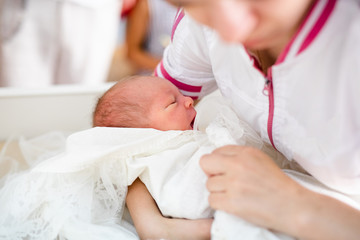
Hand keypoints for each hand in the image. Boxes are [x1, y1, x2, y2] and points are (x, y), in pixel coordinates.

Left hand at [200, 145, 359, 238]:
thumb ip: (239, 156)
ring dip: (218, 191)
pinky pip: (212, 200)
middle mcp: (237, 165)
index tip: (224, 170)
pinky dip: (220, 204)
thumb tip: (218, 159)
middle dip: (211, 172)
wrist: (293, 206)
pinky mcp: (232, 202)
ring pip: (209, 185)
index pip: (216, 151)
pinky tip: (232, 204)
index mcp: (245, 153)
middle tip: (222, 181)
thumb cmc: (278, 185)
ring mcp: (234, 184)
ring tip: (233, 194)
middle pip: (205, 163)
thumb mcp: (260, 160)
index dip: (218, 162)